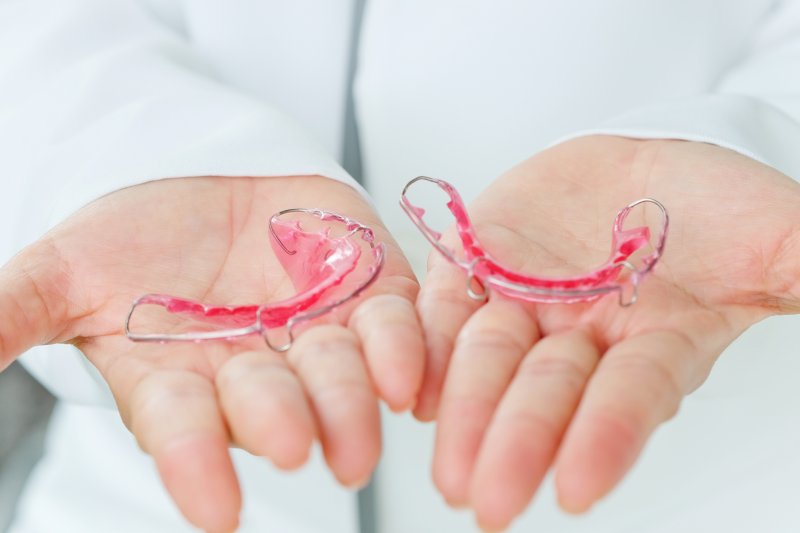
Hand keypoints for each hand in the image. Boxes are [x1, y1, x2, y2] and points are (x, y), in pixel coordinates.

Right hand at [0, 176, 423, 532]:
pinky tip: (411, 379)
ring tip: (365, 429)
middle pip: (273, 405)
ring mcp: (317, 333)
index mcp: (182, 379)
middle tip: (296, 447)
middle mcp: (254, 370)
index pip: (184, 430)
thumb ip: (14, 313)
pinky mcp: (369, 292)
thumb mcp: (64, 270)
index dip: (196, 466)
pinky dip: (407, 349)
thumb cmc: (134, 237)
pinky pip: (395, 325)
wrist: (208, 183)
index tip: (216, 513)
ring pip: (340, 374)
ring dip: (352, 401)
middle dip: (283, 423)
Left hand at [415, 136, 799, 529]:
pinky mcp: (476, 264)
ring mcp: (524, 302)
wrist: (643, 163)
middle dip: (518, 444)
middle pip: (545, 392)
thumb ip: (795, 268)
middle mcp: (582, 337)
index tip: (575, 492)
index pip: (629, 397)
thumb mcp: (773, 234)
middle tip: (486, 506)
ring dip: (465, 411)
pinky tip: (410, 392)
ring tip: (446, 468)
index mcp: (654, 342)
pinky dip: (425, 346)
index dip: (606, 439)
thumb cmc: (713, 205)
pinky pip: (444, 308)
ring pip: (487, 360)